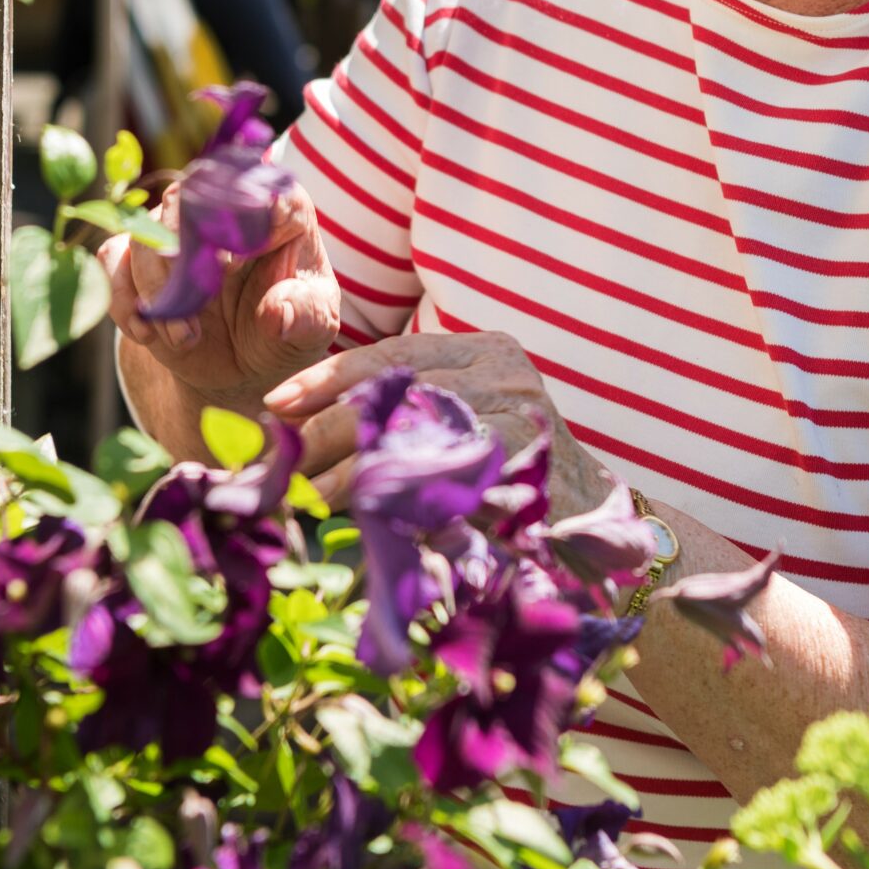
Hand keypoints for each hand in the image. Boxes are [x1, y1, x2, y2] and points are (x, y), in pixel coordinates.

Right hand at [100, 179, 339, 409]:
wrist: (243, 364)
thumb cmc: (286, 331)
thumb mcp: (311, 329)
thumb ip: (304, 316)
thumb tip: (278, 310)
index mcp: (278, 209)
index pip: (257, 187)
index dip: (240, 220)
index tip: (235, 265)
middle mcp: (222, 207)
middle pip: (187, 200)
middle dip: (187, 258)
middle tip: (200, 303)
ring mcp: (176, 229)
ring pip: (146, 234)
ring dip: (158, 291)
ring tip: (185, 337)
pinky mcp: (138, 256)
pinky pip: (113, 259)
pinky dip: (123, 299)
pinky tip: (148, 334)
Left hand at [263, 329, 609, 512]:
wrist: (592, 518)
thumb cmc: (512, 472)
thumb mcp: (465, 419)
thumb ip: (408, 411)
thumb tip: (306, 428)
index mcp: (485, 350)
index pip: (392, 354)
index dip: (329, 378)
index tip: (276, 403)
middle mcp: (505, 371)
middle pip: (396, 390)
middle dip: (327, 428)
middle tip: (278, 460)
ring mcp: (520, 415)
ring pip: (415, 434)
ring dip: (349, 470)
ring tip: (301, 495)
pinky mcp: (526, 466)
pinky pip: (446, 480)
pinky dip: (396, 498)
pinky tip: (359, 515)